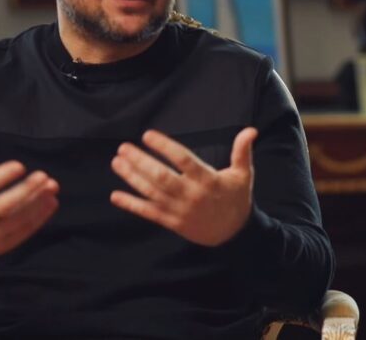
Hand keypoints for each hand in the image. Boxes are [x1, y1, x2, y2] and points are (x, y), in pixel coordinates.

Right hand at [0, 136, 59, 255]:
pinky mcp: (4, 245)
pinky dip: (40, 218)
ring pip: (17, 220)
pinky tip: (51, 202)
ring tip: (52, 187)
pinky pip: (24, 232)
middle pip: (3, 207)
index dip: (1, 177)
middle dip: (25, 191)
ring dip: (37, 204)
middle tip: (44, 176)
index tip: (20, 165)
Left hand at [110, 128, 257, 246]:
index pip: (183, 160)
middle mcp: (191, 195)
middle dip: (140, 162)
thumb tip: (250, 130)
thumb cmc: (237, 199)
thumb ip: (242, 152)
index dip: (165, 147)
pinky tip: (115, 196)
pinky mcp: (172, 222)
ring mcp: (179, 210)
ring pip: (152, 193)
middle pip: (162, 177)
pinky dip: (131, 205)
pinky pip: (149, 213)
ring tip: (116, 162)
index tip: (147, 135)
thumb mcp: (243, 175)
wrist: (234, 235)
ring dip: (132, 178)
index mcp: (207, 180)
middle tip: (123, 148)